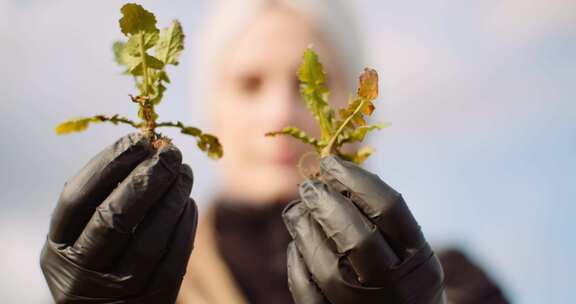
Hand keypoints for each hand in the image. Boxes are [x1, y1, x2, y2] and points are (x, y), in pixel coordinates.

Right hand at [40, 133, 197, 303]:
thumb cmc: (99, 259)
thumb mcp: (83, 235)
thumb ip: (103, 199)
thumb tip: (145, 149)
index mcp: (58, 247)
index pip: (77, 198)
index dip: (108, 164)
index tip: (138, 139)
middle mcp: (80, 273)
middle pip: (114, 219)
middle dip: (146, 179)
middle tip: (171, 152)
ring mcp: (115, 292)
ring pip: (148, 241)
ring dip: (172, 200)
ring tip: (185, 172)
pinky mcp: (150, 302)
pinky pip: (173, 262)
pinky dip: (184, 228)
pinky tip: (188, 203)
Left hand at [283, 156, 444, 303]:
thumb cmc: (402, 284)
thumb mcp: (407, 254)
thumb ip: (379, 222)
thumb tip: (331, 176)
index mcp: (419, 262)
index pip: (389, 209)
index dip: (355, 179)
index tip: (331, 164)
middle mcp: (397, 289)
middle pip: (358, 239)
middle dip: (327, 206)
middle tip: (308, 187)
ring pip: (328, 268)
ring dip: (305, 232)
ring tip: (296, 212)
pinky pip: (310, 295)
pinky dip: (298, 265)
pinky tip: (297, 246)